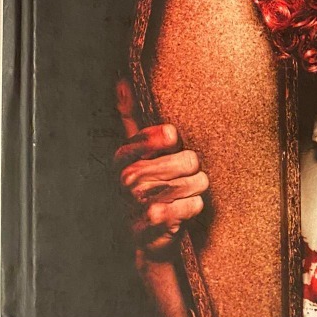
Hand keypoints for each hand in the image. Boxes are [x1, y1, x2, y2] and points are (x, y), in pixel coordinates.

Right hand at [115, 79, 208, 255]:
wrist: (146, 236)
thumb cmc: (148, 185)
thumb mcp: (137, 150)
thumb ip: (130, 115)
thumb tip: (121, 80)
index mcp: (123, 156)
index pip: (161, 134)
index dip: (172, 141)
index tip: (171, 144)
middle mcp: (126, 177)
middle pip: (187, 160)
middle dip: (192, 169)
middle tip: (183, 176)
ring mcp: (137, 202)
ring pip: (194, 182)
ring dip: (196, 189)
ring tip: (185, 193)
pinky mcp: (152, 223)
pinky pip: (193, 205)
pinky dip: (193, 207)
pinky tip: (183, 210)